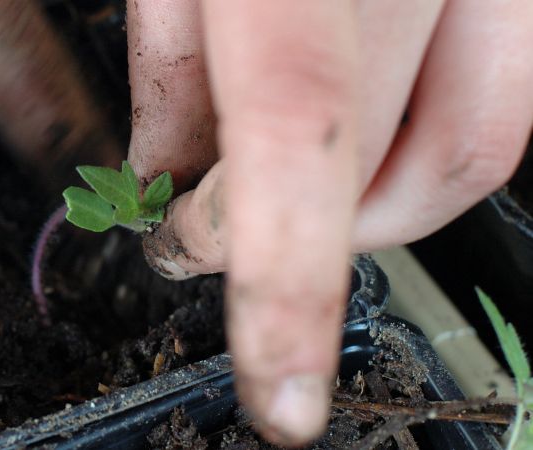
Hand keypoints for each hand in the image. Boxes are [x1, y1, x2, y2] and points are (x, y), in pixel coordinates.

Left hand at [129, 0, 532, 444]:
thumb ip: (168, 70)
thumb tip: (168, 185)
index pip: (302, 134)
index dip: (284, 274)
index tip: (276, 387)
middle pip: (397, 162)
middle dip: (296, 240)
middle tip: (205, 231)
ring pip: (473, 149)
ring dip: (370, 214)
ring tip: (276, 189)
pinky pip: (499, 98)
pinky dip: (421, 154)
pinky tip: (355, 144)